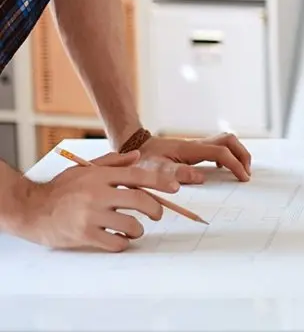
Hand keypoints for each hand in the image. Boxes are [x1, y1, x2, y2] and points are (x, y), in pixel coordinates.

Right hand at [10, 150, 180, 251]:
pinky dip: (122, 242)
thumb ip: (112, 162)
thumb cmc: (60, 189)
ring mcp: (91, 216)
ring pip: (130, 224)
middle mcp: (98, 194)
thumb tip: (137, 157)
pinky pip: (114, 242)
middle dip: (155, 209)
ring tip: (134, 229)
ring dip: (138, 229)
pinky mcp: (84, 235)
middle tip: (157, 214)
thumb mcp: (85, 169)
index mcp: (101, 176)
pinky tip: (119, 239)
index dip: (160, 182)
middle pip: (140, 200)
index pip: (138, 176)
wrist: (32, 209)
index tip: (175, 189)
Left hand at [137, 133, 251, 184]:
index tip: (243, 178)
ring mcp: (197, 144)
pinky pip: (218, 146)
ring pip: (226, 141)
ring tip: (240, 169)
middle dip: (242, 154)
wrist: (135, 147)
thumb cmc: (144, 161)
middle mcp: (197, 144)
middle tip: (246, 172)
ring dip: (237, 152)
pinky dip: (227, 154)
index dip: (235, 164)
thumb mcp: (155, 170)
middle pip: (230, 141)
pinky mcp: (194, 148)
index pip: (221, 153)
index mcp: (191, 149)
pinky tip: (221, 168)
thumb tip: (201, 178)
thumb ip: (177, 174)